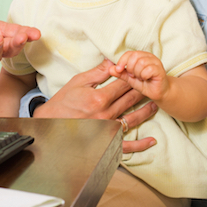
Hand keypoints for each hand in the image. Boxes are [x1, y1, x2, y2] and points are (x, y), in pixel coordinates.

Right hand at [33, 59, 158, 153]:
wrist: (50, 124)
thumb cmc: (63, 102)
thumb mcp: (78, 82)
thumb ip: (98, 73)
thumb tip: (112, 61)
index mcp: (99, 98)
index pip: (123, 84)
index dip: (133, 77)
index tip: (140, 72)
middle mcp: (106, 114)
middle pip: (130, 99)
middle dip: (142, 89)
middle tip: (152, 84)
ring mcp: (107, 130)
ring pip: (133, 119)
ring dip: (146, 111)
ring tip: (155, 104)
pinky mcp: (106, 142)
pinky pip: (127, 145)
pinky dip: (141, 144)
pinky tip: (152, 140)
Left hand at [109, 50, 168, 102]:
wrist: (159, 93)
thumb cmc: (145, 84)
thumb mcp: (130, 79)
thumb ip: (121, 73)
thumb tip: (110, 69)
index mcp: (141, 56)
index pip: (129, 53)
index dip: (122, 61)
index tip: (119, 70)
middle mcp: (149, 56)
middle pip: (135, 56)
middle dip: (130, 67)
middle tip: (133, 76)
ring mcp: (156, 62)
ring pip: (141, 62)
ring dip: (138, 73)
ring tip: (140, 78)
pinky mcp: (160, 70)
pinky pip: (148, 69)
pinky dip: (144, 76)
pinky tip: (146, 79)